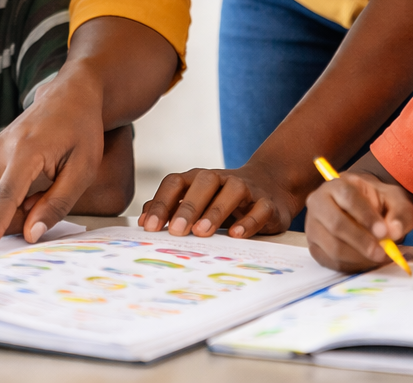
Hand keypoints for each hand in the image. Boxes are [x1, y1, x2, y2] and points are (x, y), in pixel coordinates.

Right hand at [0, 73, 103, 249]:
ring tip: (43, 187)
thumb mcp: (83, 169)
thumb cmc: (81, 130)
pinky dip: (8, 199)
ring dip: (13, 210)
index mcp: (25, 150)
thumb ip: (57, 203)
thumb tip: (31, 233)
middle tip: (48, 203)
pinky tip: (30, 185)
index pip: (5, 196)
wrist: (68, 95)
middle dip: (17, 220)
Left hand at [140, 162, 297, 237]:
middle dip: (187, 207)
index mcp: (198, 178)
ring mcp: (246, 188)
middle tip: (174, 231)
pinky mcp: (267, 203)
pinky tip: (236, 235)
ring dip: (215, 211)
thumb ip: (170, 208)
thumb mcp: (196, 201)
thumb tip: (143, 221)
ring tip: (202, 232)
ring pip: (232, 191)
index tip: (148, 228)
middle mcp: (221, 178)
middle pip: (202, 183)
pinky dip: (249, 221)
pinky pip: (260, 208)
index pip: (175, 183)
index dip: (161, 203)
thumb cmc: (222, 200)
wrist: (269, 186)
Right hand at [305, 171, 412, 272]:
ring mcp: (313, 226)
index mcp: (337, 184)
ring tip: (379, 256)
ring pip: (333, 247)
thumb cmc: (379, 203)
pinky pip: (332, 262)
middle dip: (362, 241)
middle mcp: (318, 203)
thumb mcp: (396, 201)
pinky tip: (368, 260)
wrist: (365, 211)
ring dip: (360, 257)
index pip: (348, 197)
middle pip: (336, 224)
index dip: (366, 216)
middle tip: (383, 252)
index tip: (384, 232)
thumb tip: (394, 231)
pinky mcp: (314, 247)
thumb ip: (399, 214)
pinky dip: (353, 266)